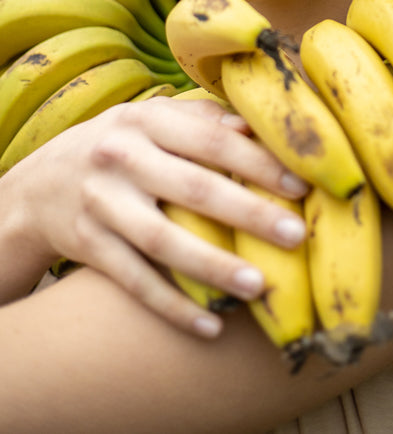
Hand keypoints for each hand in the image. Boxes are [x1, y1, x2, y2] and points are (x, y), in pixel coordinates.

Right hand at [12, 95, 307, 335]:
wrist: (37, 185)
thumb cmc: (122, 146)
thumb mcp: (153, 120)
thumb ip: (203, 120)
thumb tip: (256, 127)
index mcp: (146, 120)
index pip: (212, 140)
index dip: (258, 163)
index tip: (301, 185)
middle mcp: (120, 158)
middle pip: (194, 189)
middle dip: (249, 213)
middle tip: (296, 236)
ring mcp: (101, 203)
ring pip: (162, 241)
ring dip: (213, 266)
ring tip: (259, 286)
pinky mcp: (87, 245)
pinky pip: (134, 280)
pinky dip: (172, 305)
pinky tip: (210, 325)